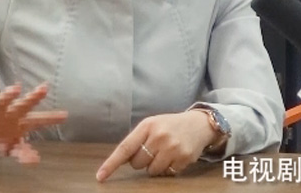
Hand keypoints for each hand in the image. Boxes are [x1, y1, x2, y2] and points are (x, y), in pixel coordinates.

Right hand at [0, 83, 67, 162]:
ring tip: (16, 89)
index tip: (65, 115)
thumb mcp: (11, 145)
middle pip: (23, 105)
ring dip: (8, 96)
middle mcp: (10, 112)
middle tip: (43, 89)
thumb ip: (23, 152)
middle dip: (32, 98)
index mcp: (21, 121)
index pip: (38, 119)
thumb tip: (35, 161)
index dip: (50, 118)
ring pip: (2, 101)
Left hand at [96, 110, 215, 181]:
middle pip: (137, 163)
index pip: (125, 148)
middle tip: (155, 149)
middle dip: (143, 160)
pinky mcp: (184, 158)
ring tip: (166, 152)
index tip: (100, 177)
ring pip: (151, 171)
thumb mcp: (153, 125)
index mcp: (148, 125)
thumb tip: (121, 161)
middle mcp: (160, 136)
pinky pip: (167, 173)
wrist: (200, 124)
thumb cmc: (171, 125)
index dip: (111, 164)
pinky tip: (175, 156)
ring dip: (155, 166)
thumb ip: (137, 140)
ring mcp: (173, 147)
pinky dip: (168, 168)